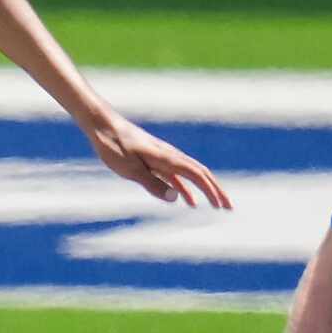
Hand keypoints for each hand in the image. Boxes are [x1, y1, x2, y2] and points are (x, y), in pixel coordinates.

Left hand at [84, 112, 231, 208]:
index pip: (197, 175)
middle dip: (216, 190)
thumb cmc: (114, 146)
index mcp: (167, 158)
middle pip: (200, 173)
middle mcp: (170, 156)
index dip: (212, 190)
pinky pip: (176, 176)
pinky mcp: (155, 160)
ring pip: (191, 175)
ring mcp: (164, 157)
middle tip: (228, 207)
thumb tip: (177, 199)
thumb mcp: (130, 169)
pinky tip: (187, 201)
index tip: (222, 205)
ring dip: (204, 190)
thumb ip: (153, 184)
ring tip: (215, 206)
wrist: (103, 125)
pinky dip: (186, 188)